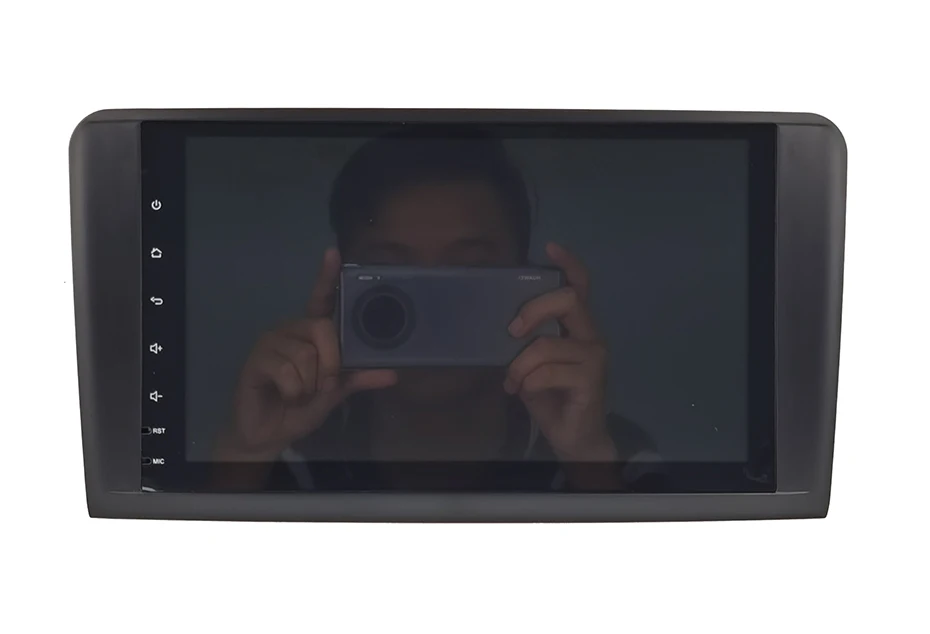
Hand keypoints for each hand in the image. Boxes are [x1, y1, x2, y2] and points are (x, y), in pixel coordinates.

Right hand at [218, 248, 396, 461]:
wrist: (270, 434)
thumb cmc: (302, 408)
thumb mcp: (337, 392)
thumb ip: (360, 378)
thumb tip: (393, 373)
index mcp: (312, 333)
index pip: (322, 299)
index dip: (327, 276)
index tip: (334, 252)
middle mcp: (292, 330)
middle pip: (323, 328)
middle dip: (331, 365)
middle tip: (323, 386)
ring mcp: (272, 341)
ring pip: (307, 355)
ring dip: (310, 385)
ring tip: (299, 394)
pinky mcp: (256, 358)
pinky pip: (287, 371)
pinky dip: (294, 392)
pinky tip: (285, 396)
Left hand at [504, 243, 614, 461]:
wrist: (574, 439)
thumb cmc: (552, 397)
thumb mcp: (533, 363)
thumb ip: (527, 341)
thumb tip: (503, 325)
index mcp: (577, 327)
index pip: (580, 286)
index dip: (568, 264)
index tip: (549, 247)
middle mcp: (591, 336)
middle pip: (569, 300)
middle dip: (533, 310)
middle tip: (512, 331)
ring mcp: (595, 358)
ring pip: (547, 344)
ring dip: (520, 364)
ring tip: (512, 381)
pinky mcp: (591, 381)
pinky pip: (548, 372)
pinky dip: (527, 382)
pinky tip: (521, 392)